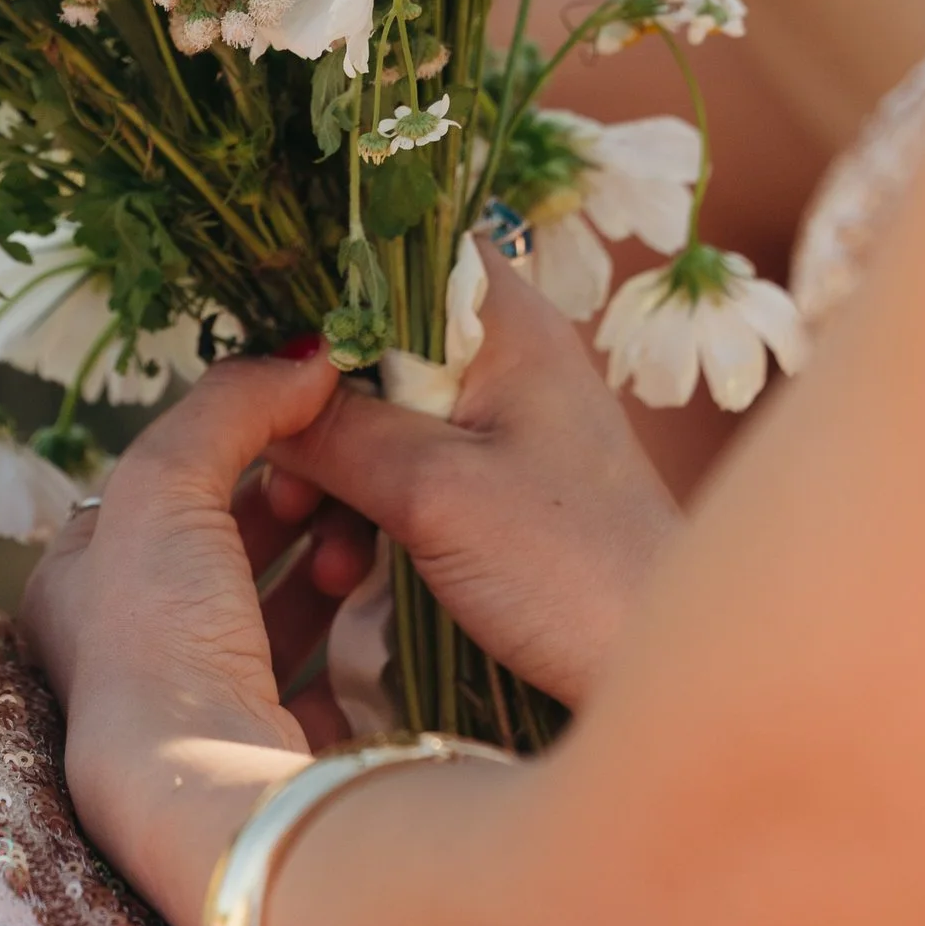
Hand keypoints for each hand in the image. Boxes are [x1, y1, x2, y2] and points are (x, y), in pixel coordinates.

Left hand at [21, 344, 344, 925]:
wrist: (211, 795)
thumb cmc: (158, 636)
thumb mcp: (166, 481)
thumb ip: (229, 402)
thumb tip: (303, 354)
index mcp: (74, 588)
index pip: (159, 487)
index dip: (228, 442)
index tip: (297, 414)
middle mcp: (128, 651)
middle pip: (226, 540)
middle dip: (289, 498)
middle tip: (342, 471)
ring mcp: (203, 705)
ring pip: (280, 596)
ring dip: (327, 552)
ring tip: (364, 532)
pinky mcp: (274, 745)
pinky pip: (328, 659)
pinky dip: (357, 618)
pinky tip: (385, 585)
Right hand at [260, 257, 680, 709]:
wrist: (667, 676)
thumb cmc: (571, 569)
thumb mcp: (437, 493)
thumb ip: (343, 432)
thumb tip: (258, 388)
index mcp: (510, 324)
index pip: (402, 250)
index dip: (324, 282)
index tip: (258, 338)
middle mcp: (512, 357)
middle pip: (381, 342)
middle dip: (316, 404)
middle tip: (275, 475)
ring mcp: (511, 425)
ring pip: (389, 414)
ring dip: (336, 470)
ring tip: (306, 537)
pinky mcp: (504, 491)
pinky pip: (412, 471)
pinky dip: (370, 508)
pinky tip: (341, 567)